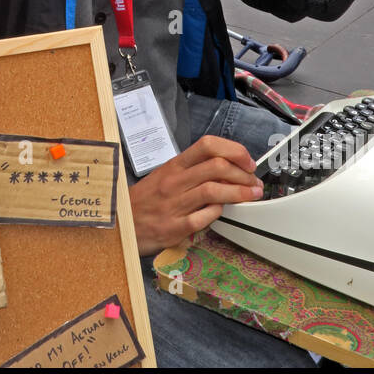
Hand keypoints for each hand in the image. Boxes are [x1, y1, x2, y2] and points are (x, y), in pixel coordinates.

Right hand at [129, 135, 263, 255]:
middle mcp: (174, 182)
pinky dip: (219, 213)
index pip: (207, 145)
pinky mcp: (174, 227)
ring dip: (239, 192)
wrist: (120, 224)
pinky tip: (223, 212)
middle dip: (243, 173)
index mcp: (173, 166)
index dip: (233, 150)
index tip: (246, 160)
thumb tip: (226, 169)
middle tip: (254, 181)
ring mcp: (174, 204)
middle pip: (217, 167)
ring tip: (250, 195)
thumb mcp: (164, 177)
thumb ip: (192, 172)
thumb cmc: (144, 201)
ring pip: (214, 191)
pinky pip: (204, 217)